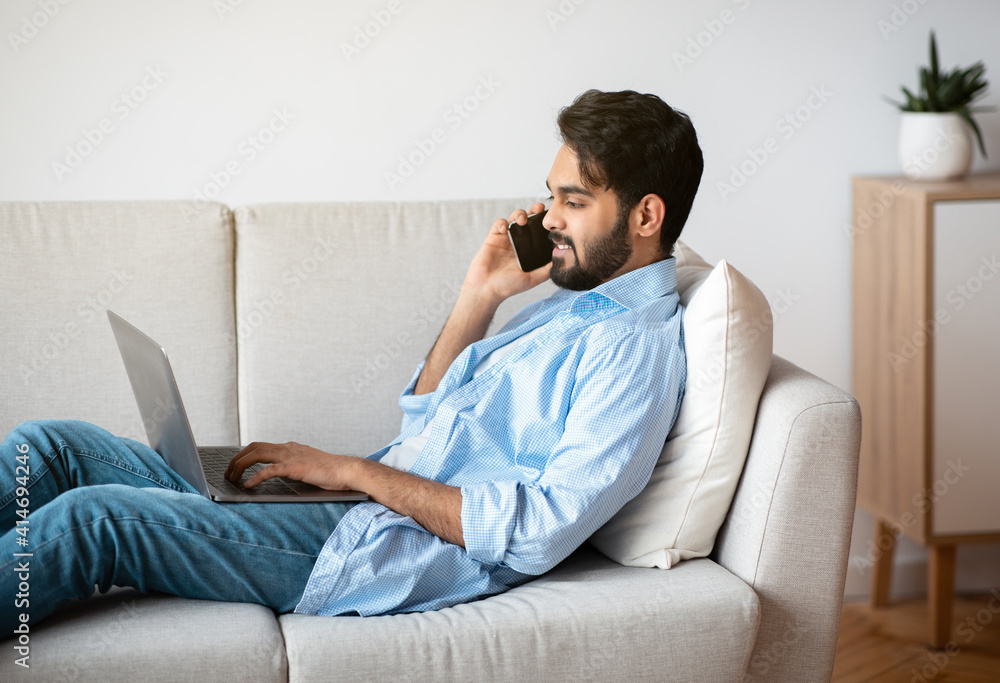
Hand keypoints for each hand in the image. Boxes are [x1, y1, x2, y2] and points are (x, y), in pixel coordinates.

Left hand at [225, 441, 359, 490]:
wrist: (346, 470)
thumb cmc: (330, 472)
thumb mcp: (307, 467)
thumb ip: (293, 467)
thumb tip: (279, 475)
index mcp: (290, 448)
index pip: (261, 446)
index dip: (244, 455)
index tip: (235, 466)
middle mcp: (288, 448)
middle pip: (254, 447)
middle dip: (236, 459)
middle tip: (227, 473)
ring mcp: (291, 456)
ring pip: (257, 454)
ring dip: (240, 466)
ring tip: (231, 478)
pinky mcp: (295, 467)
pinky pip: (269, 470)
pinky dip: (256, 477)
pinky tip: (248, 486)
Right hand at [463, 203, 552, 302]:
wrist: (486, 289)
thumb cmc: (508, 286)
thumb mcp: (533, 279)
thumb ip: (547, 269)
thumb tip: (562, 259)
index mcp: (529, 250)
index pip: (539, 231)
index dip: (545, 223)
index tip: (552, 218)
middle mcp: (519, 242)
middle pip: (529, 220)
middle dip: (534, 211)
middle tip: (539, 208)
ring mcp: (506, 238)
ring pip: (514, 218)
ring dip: (519, 214)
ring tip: (522, 220)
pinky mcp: (493, 237)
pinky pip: (499, 224)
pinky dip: (503, 223)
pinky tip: (506, 229)